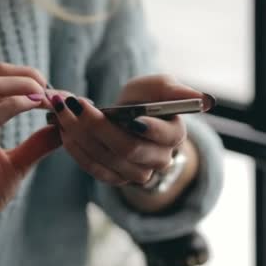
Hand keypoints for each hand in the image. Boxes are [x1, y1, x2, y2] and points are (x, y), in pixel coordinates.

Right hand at [0, 63, 60, 252]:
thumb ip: (37, 145)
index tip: (58, 96)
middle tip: (55, 95)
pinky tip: (39, 109)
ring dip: (29, 85)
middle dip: (32, 75)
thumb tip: (62, 128)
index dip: (31, 80)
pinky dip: (20, 104)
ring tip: (50, 101)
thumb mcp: (16, 165)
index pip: (1, 80)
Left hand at [49, 74, 205, 185]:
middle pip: (127, 149)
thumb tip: (204, 100)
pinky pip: (93, 168)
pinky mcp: (114, 177)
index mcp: (173, 135)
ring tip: (61, 111)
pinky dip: (75, 149)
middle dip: (96, 125)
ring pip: (105, 158)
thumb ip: (176, 91)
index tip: (127, 116)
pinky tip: (62, 130)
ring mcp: (135, 173)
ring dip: (79, 134)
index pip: (162, 137)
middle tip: (73, 102)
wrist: (128, 116)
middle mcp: (157, 159)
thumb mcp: (159, 87)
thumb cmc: (145, 99)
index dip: (146, 128)